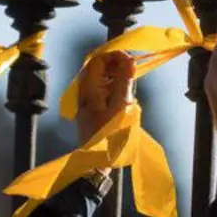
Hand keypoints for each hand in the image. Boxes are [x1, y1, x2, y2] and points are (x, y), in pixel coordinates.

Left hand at [76, 51, 136, 168]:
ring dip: (117, 78)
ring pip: (102, 79)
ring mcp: (86, 101)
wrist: (98, 160)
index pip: (99, 60)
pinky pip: (102, 91)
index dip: (115, 56)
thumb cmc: (109, 134)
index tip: (131, 61)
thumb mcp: (120, 105)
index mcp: (88, 89)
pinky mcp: (91, 109)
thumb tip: (128, 60)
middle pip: (99, 68)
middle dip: (117, 67)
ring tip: (129, 88)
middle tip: (132, 73)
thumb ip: (123, 81)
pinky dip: (113, 89)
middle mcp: (84, 92)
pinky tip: (123, 99)